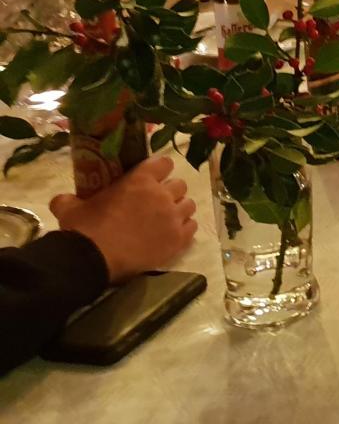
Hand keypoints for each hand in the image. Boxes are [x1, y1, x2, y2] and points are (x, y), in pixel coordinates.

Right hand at [49, 156, 197, 283]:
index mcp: (140, 180)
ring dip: (179, 209)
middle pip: (179, 184)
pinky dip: (184, 228)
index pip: (164, 163)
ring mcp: (173, 217)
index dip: (159, 169)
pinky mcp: (178, 239)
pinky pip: (192, 227)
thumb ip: (69, 200)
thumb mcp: (71, 208)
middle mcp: (162, 194)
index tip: (151, 177)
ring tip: (165, 219)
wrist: (93, 260)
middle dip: (169, 191)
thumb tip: (61, 200)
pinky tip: (172, 234)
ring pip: (189, 205)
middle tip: (155, 202)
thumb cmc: (84, 229)